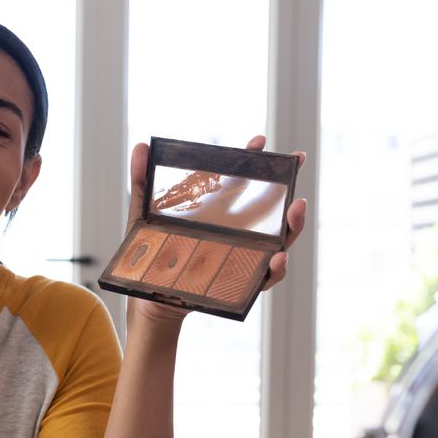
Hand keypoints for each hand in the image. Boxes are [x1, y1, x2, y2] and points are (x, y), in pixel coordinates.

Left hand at [125, 135, 306, 324]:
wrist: (147, 296)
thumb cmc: (150, 255)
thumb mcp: (143, 215)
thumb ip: (142, 182)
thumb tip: (140, 147)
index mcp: (216, 211)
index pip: (241, 180)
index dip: (252, 159)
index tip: (258, 141)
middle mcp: (235, 231)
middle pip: (271, 205)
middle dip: (288, 183)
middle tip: (298, 160)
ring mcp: (242, 256)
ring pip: (279, 239)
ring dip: (293, 224)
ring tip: (296, 208)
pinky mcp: (241, 283)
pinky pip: (265, 278)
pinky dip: (275, 269)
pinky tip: (278, 258)